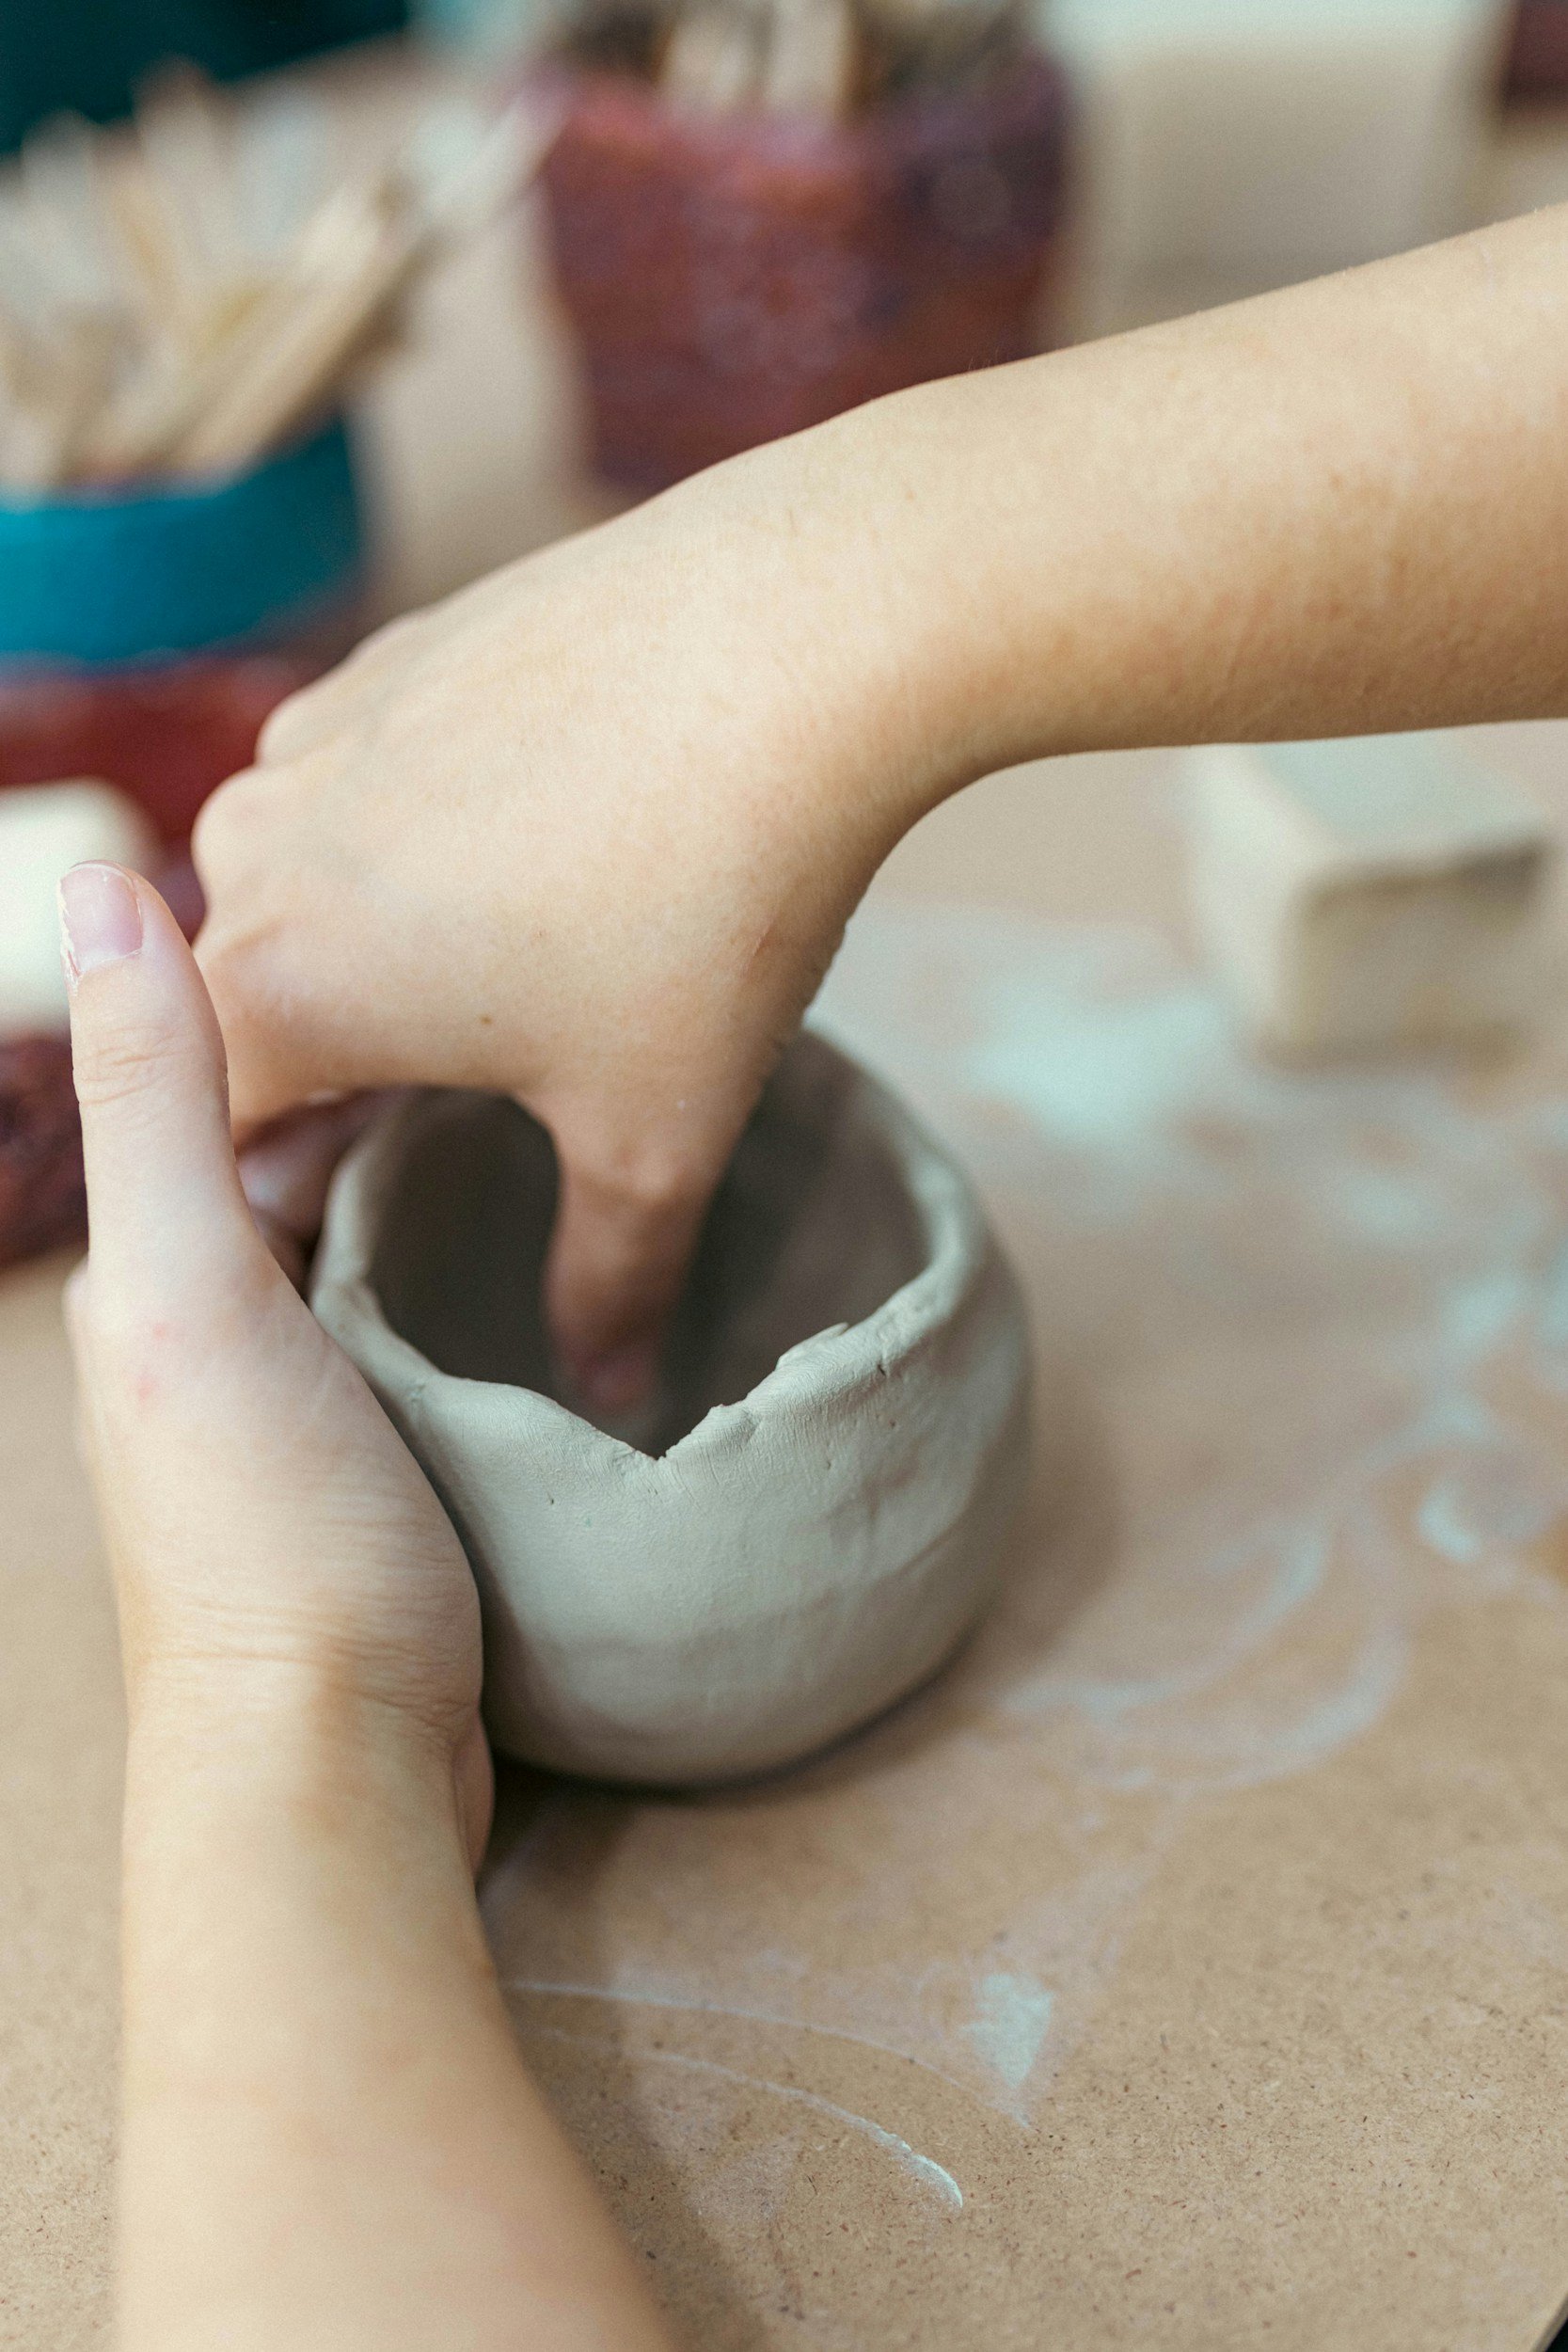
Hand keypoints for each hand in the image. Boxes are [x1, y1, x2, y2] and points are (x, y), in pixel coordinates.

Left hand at [61, 862, 490, 1868]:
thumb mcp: (191, 1292)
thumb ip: (155, 1100)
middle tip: (518, 988)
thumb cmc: (263, 1533)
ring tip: (547, 1081)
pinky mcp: (379, 1462)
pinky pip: (418, 1314)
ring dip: (432, 1159)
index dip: (312, 992)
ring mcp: (296, 1400)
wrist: (336, 1764)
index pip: (226, 1080)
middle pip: (299, 1151)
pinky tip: (543, 1238)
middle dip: (385, 1067)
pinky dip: (466, 1255)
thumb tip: (107, 884)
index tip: (426, 912)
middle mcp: (209, 1325)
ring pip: (362, 1232)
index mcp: (153, 1270)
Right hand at [193, 432, 940, 1413]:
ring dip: (370, 951)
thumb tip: (609, 1402)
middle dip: (334, 1076)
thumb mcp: (657, 1140)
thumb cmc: (711, 913)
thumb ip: (606, 1289)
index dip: (293, 1195)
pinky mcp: (392, 657)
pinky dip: (414, 841)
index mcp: (281, 989)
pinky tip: (539, 856)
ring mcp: (320, 737)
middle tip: (461, 1110)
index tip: (382, 1214)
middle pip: (251, 1008)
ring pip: (303, 887)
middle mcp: (258, 851)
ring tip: (507, 981)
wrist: (799, 641)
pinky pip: (363, 786)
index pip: (211, 1137)